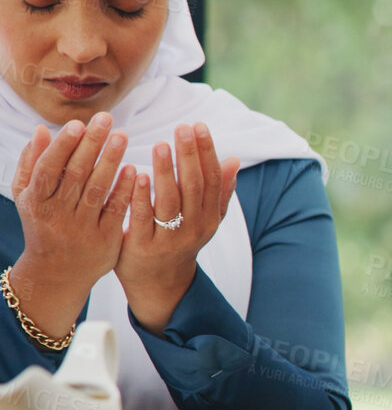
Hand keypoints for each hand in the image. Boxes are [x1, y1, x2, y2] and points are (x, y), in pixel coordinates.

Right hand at [8, 115, 135, 337]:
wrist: (57, 273)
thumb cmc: (43, 223)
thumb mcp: (27, 197)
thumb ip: (32, 164)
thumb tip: (41, 130)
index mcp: (36, 201)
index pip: (49, 168)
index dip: (63, 146)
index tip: (78, 123)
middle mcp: (57, 214)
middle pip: (76, 174)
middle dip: (92, 145)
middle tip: (107, 119)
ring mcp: (81, 227)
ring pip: (97, 189)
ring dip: (111, 161)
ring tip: (122, 136)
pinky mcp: (104, 239)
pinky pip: (116, 209)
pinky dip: (124, 189)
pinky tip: (134, 169)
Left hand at [117, 122, 239, 332]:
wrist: (159, 283)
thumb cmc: (179, 241)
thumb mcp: (205, 219)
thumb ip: (218, 191)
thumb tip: (234, 160)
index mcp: (209, 217)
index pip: (212, 179)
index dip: (207, 152)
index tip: (198, 126)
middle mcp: (194, 227)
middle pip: (194, 186)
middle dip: (189, 155)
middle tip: (182, 128)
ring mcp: (169, 238)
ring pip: (170, 201)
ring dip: (167, 171)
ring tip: (161, 145)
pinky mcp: (143, 247)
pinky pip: (143, 218)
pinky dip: (142, 196)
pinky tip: (138, 174)